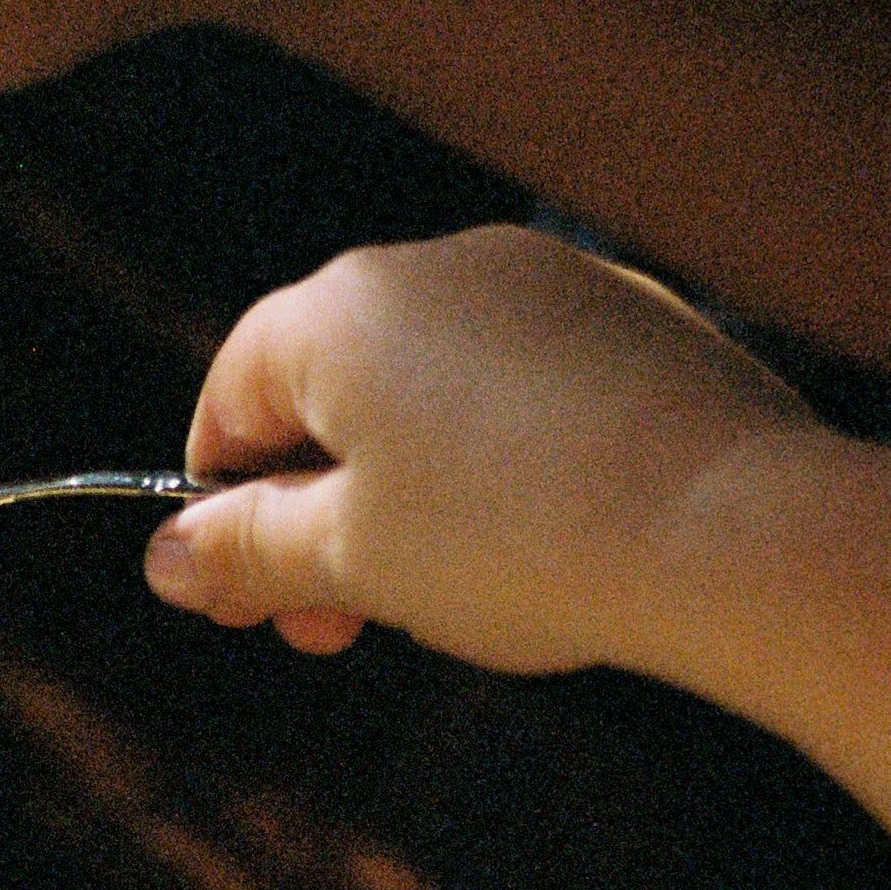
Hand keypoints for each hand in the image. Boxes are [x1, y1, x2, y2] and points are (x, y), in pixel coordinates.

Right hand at [142, 224, 809, 669]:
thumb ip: (245, 551)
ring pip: (428, 392)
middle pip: (330, 390)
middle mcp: (435, 267)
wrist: (724, 527)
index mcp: (343, 310)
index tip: (241, 588)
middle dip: (316, 512)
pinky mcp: (625, 316)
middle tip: (333, 622)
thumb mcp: (349, 562)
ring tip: (441, 592)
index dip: (219, 499)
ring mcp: (540, 282)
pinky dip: (498, 462)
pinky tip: (530, 545)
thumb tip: (167, 558)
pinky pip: (520, 388)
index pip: (233, 391)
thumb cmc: (516, 539)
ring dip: (405, 492)